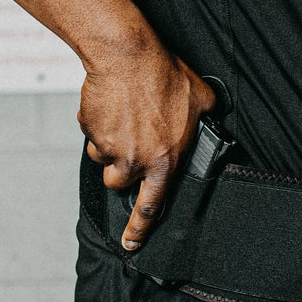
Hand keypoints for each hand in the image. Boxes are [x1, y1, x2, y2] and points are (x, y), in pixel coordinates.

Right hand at [79, 43, 214, 250]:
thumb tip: (210, 128)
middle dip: (121, 169)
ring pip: (103, 159)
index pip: (151, 207)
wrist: (128, 57)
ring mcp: (110, 148)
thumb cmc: (165, 76)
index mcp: (165, 161)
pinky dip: (97, 125)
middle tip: (131, 143)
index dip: (138, 229)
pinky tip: (112, 106)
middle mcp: (136, 162)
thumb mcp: (202, 101)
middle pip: (119, 183)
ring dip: (109, 145)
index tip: (131, 244)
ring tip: (124, 118)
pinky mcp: (90, 132)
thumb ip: (204, 122)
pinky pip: (91, 136)